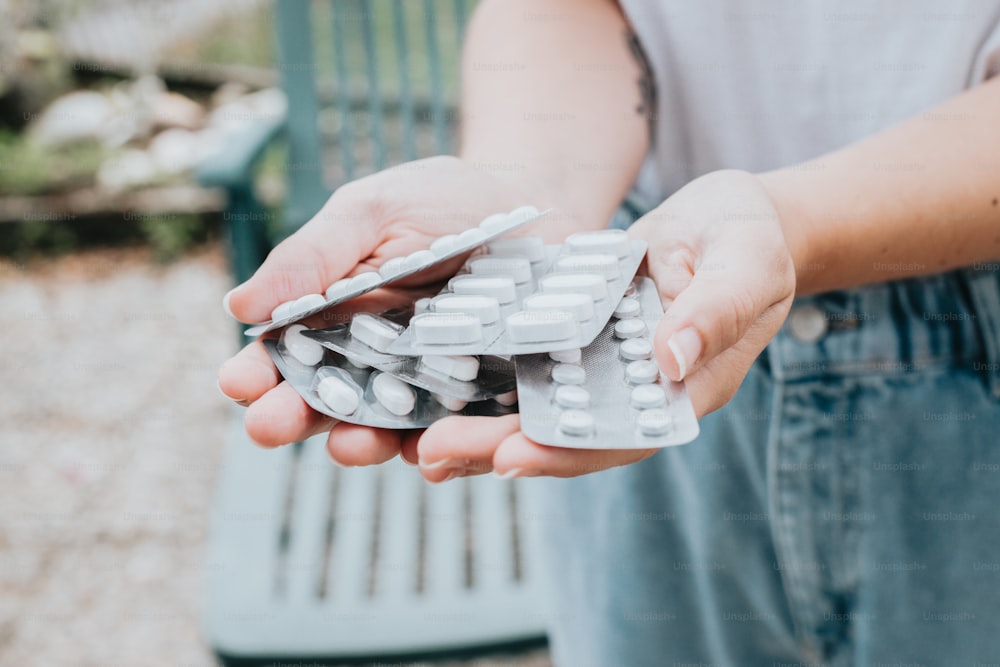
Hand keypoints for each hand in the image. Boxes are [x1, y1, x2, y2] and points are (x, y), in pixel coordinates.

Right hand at [217, 155, 583, 460]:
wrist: (539, 201)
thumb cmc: (446, 200)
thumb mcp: (374, 212)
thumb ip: (314, 257)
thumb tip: (240, 305)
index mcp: (337, 317)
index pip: (287, 354)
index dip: (260, 373)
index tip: (237, 382)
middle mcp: (378, 362)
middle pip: (330, 402)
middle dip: (297, 417)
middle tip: (269, 426)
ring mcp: (433, 386)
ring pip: (391, 430)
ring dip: (363, 443)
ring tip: (348, 443)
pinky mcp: (489, 401)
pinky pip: (465, 436)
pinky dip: (448, 452)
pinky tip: (429, 454)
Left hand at [415, 169, 795, 479]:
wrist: (728, 220)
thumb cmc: (748, 238)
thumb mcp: (745, 261)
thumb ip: (717, 308)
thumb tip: (673, 359)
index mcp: (683, 390)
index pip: (623, 437)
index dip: (568, 452)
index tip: (511, 458)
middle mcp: (634, 393)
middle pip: (565, 436)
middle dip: (498, 448)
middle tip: (432, 453)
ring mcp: (602, 372)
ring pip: (538, 413)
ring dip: (480, 430)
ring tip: (416, 441)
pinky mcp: (575, 343)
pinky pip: (528, 372)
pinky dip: (485, 384)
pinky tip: (436, 387)